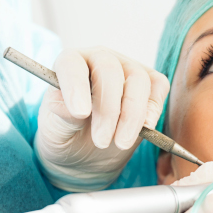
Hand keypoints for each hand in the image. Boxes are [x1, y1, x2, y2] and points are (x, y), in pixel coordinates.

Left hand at [35, 47, 169, 190]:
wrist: (86, 152)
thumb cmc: (66, 134)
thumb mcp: (54, 131)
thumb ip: (60, 117)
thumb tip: (73, 111)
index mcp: (69, 64)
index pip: (71, 65)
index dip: (76, 87)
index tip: (80, 114)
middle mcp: (98, 59)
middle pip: (109, 70)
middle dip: (108, 109)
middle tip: (101, 141)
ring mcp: (126, 68)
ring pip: (138, 79)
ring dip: (132, 114)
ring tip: (121, 142)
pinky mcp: (149, 83)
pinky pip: (158, 86)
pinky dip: (153, 108)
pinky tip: (144, 128)